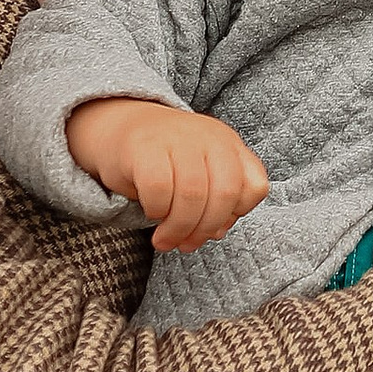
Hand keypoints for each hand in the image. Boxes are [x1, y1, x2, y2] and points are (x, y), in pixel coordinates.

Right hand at [65, 96, 269, 254]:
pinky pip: (159, 189)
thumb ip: (216, 202)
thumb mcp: (201, 175)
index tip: (213, 227)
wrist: (118, 126)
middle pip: (225, 194)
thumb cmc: (165, 160)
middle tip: (186, 245)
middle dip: (205, 229)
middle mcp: (210, 137)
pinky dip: (156, 210)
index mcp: (230, 145)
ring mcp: (178, 138)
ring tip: (165, 240)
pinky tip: (150, 211)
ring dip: (178, 228)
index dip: (235, 216)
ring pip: (193, 195)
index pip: (254, 187)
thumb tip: (217, 232)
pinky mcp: (145, 146)